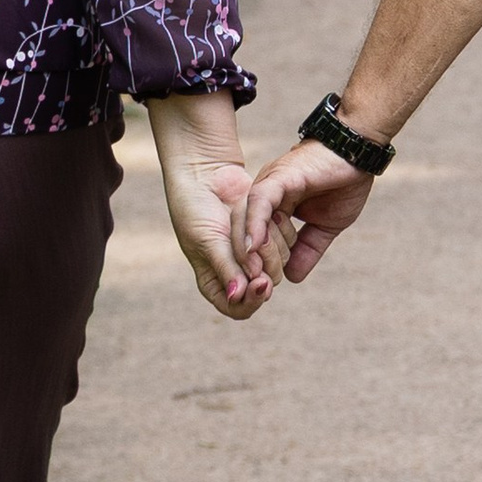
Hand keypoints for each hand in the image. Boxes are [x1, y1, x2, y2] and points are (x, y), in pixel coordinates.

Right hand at [161, 148, 281, 319]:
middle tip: (259, 245)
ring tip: (263, 225)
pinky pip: (285, 246)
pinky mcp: (266, 235)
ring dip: (273, 248)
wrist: (204, 173)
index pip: (238, 308)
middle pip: (263, 289)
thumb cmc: (195, 210)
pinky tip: (274, 217)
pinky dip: (282, 235)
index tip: (261, 283)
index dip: (252, 301)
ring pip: (277, 268)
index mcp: (213, 282)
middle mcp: (235, 273)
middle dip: (264, 269)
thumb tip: (237, 296)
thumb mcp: (208, 241)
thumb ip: (226, 268)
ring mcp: (252, 254)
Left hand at [236, 139, 377, 287]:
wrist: (360, 153)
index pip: (256, 239)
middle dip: (246, 261)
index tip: (261, 288)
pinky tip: (254, 247)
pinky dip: (254, 225)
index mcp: (275, 205)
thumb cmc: (345, 182)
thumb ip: (308, 249)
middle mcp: (265, 194)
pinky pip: (259, 202)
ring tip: (249, 273)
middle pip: (242, 230)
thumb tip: (293, 277)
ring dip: (245, 247)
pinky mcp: (277, 177)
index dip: (257, 264)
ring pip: (244, 218)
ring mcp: (269, 184)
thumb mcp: (326, 225)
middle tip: (249, 287)